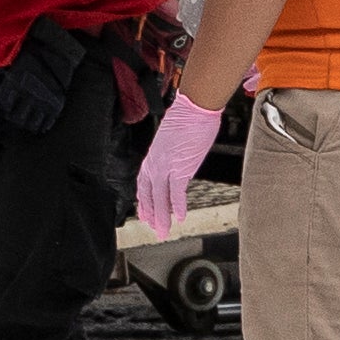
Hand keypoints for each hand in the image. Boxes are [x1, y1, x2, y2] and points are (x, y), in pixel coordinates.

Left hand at [130, 90, 225, 233]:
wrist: (194, 108)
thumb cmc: (188, 118)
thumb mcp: (173, 138)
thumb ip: (170, 153)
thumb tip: (176, 159)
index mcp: (153, 156)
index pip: (144, 184)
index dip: (144, 202)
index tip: (145, 214)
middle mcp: (155, 163)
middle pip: (150, 195)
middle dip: (152, 215)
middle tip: (155, 230)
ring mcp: (167, 166)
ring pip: (161, 198)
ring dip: (162, 217)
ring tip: (163, 230)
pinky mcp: (180, 168)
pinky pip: (176, 192)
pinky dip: (177, 206)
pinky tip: (180, 217)